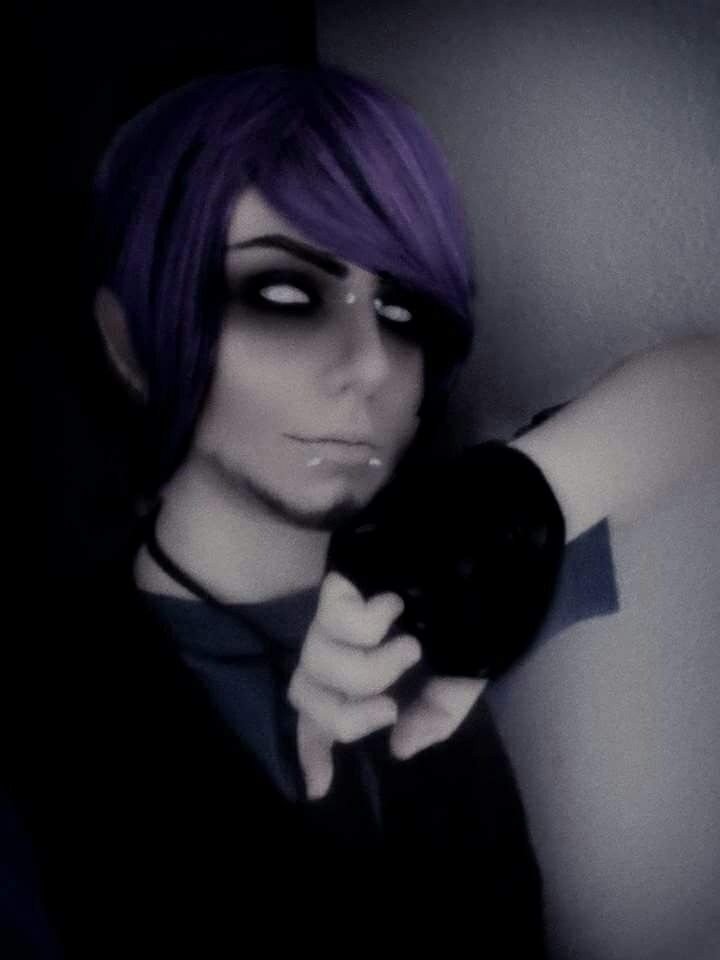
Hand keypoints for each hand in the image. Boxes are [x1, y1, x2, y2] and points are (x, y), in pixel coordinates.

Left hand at [288, 572, 486, 798]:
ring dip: (370, 671)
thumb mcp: (462, 677)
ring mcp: (334, 618)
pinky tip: (394, 606)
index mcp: (365, 676)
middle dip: (347, 718)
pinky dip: (369, 624)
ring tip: (409, 648)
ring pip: (318, 666)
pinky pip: (335, 622)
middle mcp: (340, 650)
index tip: (318, 790)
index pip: (324, 719)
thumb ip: (435, 716)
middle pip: (305, 700)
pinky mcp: (338, 584)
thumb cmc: (470, 613)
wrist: (482, 553)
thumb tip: (398, 747)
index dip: (313, 753)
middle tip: (390, 708)